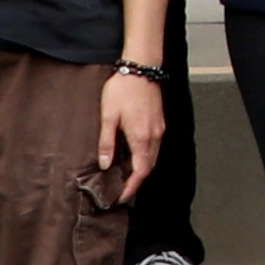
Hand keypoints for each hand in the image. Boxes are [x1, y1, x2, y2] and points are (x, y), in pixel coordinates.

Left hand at [96, 70, 163, 199]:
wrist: (141, 68)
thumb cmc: (123, 89)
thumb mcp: (108, 116)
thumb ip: (107, 142)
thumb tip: (105, 164)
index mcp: (141, 138)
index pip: (139, 172)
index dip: (131, 187)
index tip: (121, 197)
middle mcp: (154, 137)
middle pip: (148, 167)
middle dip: (136, 182)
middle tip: (122, 190)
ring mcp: (159, 129)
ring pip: (153, 157)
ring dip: (141, 169)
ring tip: (126, 176)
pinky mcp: (159, 122)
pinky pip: (155, 147)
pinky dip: (145, 157)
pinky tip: (134, 155)